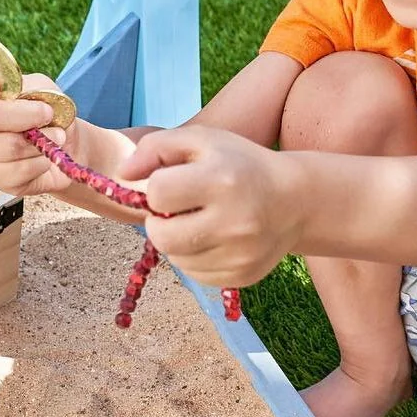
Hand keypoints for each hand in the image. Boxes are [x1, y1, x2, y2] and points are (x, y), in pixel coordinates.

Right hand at [0, 68, 75, 195]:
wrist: (68, 147)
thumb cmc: (50, 113)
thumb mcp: (45, 90)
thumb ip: (31, 87)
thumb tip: (22, 98)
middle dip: (26, 114)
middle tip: (48, 113)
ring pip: (9, 146)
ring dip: (41, 139)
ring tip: (55, 136)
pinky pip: (20, 170)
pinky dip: (42, 160)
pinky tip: (45, 156)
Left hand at [120, 124, 291, 287]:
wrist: (294, 200)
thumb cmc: (240, 164)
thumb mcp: (202, 140)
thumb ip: (156, 147)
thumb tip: (121, 174)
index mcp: (221, 180)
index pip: (157, 194)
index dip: (158, 188)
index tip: (174, 184)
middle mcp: (234, 221)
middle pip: (160, 236)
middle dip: (160, 221)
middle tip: (178, 209)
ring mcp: (240, 254)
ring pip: (175, 258)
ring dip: (177, 240)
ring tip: (199, 222)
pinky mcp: (242, 276)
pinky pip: (195, 274)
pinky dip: (195, 257)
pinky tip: (213, 238)